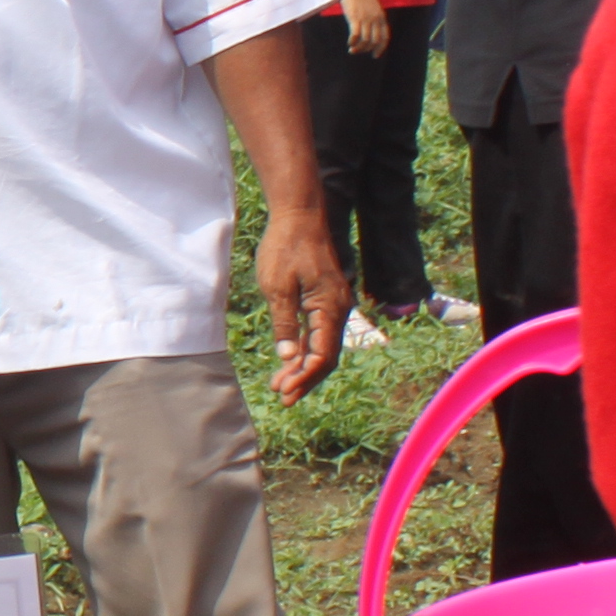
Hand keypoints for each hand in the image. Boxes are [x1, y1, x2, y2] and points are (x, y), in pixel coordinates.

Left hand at [252, 202, 350, 401]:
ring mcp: (333, 305)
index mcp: (329, 308)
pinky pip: (319, 332)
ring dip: (303, 366)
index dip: (303, 376)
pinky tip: (289, 360)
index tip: (283, 391)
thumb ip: (284, 323)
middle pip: (326, 356)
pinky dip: (304, 348)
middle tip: (282, 398)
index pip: (322, 355)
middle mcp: (338, 310)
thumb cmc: (285, 248)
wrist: (298, 217)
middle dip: (305, 379)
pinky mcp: (325, 300)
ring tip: (280, 385)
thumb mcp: (277, 288)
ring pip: (323, 346)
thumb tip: (287, 356)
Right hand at [341, 0, 387, 58]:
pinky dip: (352, 42)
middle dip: (367, 49)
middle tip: (359, 52)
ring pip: (365, 40)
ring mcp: (366, 18)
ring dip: (359, 48)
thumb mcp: (373, 7)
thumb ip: (373, 18)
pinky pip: (355, 35)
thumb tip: (369, 32)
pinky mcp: (355, 18)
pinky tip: (349, 43)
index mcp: (381, 16)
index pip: (385, 37)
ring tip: (352, 50)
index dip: (381, 48)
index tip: (375, 55)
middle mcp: (375, 19)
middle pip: (375, 41)